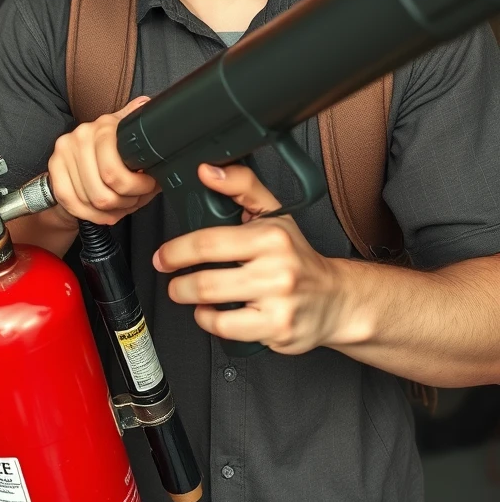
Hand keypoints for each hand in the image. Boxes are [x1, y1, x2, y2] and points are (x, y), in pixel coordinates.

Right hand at [48, 96, 157, 224]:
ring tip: (120, 205)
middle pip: (104, 192)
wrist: (85, 158)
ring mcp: (64, 151)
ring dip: (110, 211)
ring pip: (90, 200)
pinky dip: (91, 215)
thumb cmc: (114, 154)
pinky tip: (103, 212)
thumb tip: (148, 105)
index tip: (147, 186)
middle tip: (133, 199)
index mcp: (105, 126)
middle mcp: (81, 135)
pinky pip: (71, 202)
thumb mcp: (131, 139)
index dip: (137, 187)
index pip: (114, 172)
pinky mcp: (53, 166)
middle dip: (125, 202)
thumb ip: (141, 127)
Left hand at [154, 163, 344, 354]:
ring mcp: (278, 303)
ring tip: (185, 292)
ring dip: (188, 299)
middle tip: (170, 276)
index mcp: (271, 237)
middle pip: (206, 280)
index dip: (177, 250)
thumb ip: (241, 186)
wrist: (337, 299)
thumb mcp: (274, 213)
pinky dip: (208, 320)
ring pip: (213, 305)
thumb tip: (207, 171)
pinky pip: (226, 329)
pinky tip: (210, 311)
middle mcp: (277, 270)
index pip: (210, 242)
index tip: (164, 255)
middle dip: (177, 281)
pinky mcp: (277, 331)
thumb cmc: (298, 256)